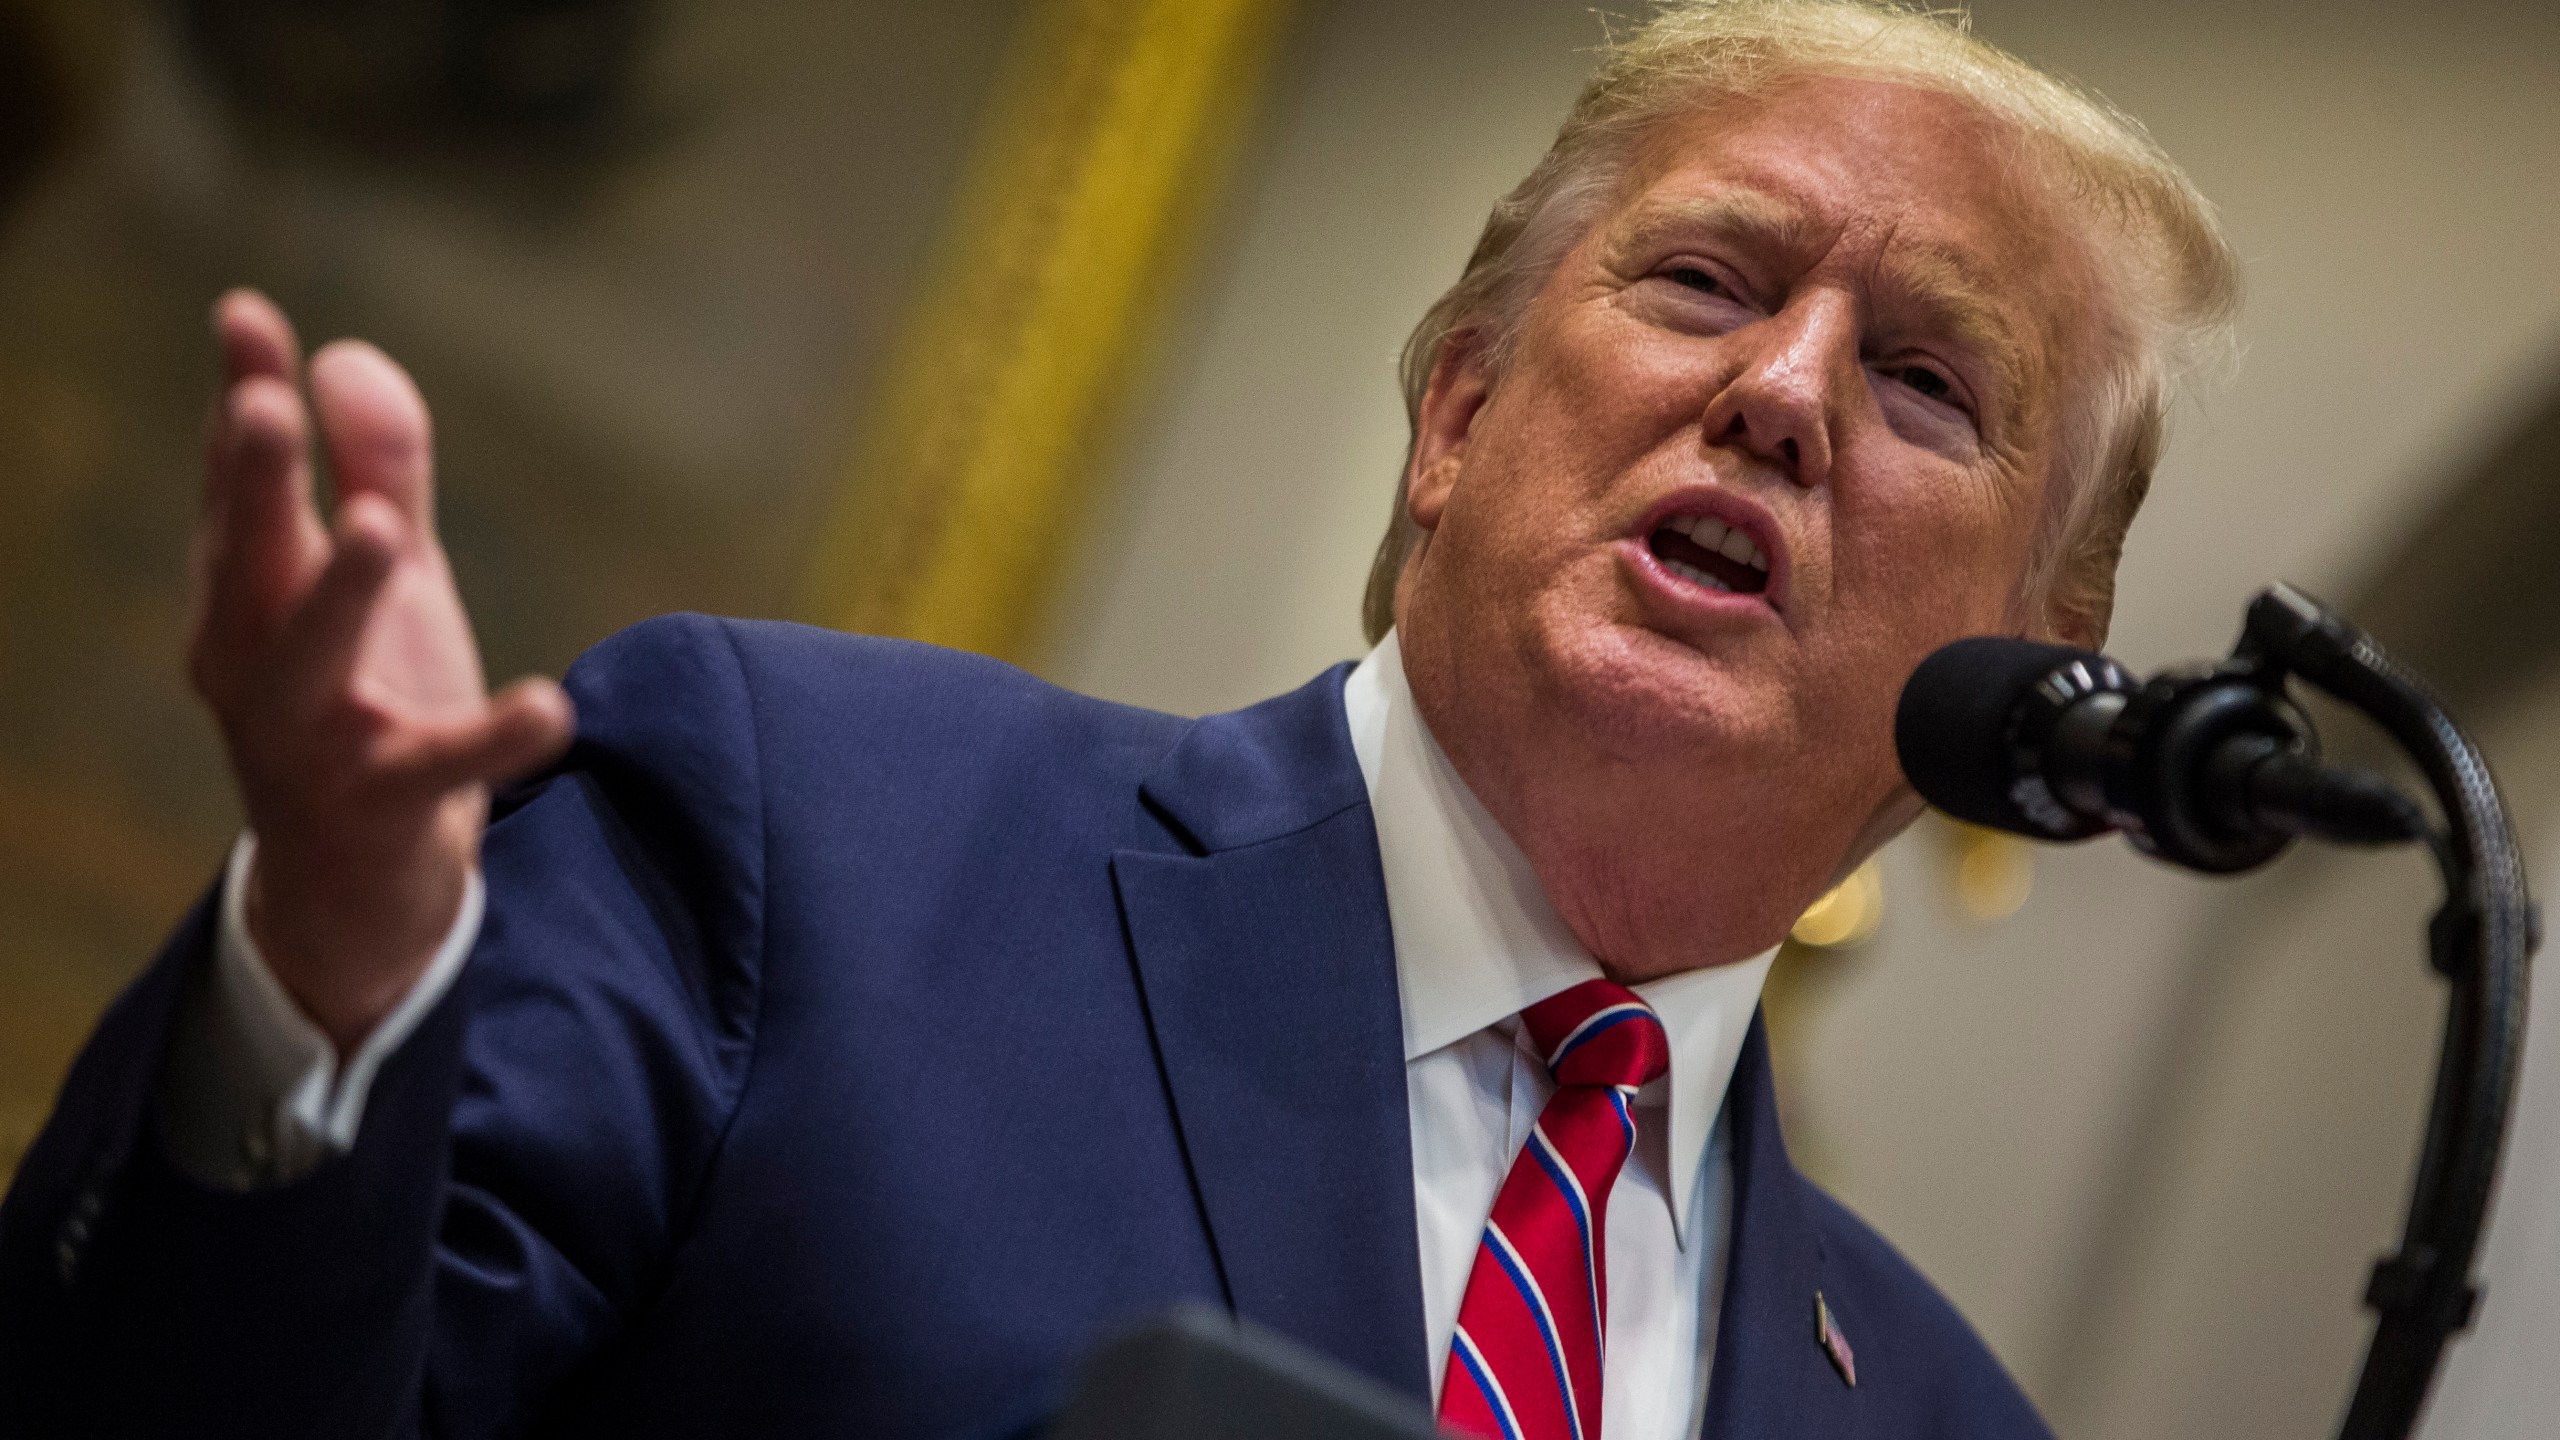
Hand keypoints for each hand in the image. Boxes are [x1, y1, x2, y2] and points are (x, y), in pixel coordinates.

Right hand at [187, 291, 573, 1054]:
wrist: (357, 887)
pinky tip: (548, 706)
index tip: (246, 312)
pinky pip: (438, 771)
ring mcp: (312, 740)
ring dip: (341, 595)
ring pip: (312, 664)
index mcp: (249, 598)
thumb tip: (350, 355)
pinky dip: (492, 740)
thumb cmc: (363, 706)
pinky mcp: (384, 808)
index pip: (237, 487)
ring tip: (380, 530)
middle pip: (250, 564)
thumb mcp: (382, 584)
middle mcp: (256, 666)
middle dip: (253, 485)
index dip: (239, 397)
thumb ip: (378, 474)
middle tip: (264, 405)